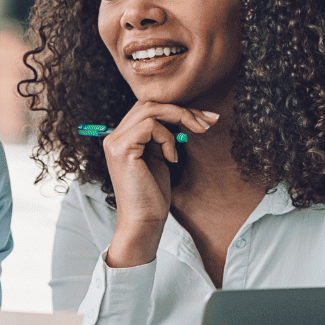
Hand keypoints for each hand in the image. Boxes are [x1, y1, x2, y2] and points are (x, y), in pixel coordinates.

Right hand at [102, 102, 216, 267]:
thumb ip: (163, 136)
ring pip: (150, 109)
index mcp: (124, 137)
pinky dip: (167, 138)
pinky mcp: (121, 149)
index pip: (150, 109)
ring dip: (181, 117)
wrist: (144, 221)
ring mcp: (115, 142)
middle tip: (209, 121)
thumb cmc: (153, 194)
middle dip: (183, 109)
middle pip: (149, 103)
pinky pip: (150, 126)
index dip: (178, 109)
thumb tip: (184, 114)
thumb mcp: (161, 157)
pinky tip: (172, 157)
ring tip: (199, 132)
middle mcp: (115, 136)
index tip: (206, 118)